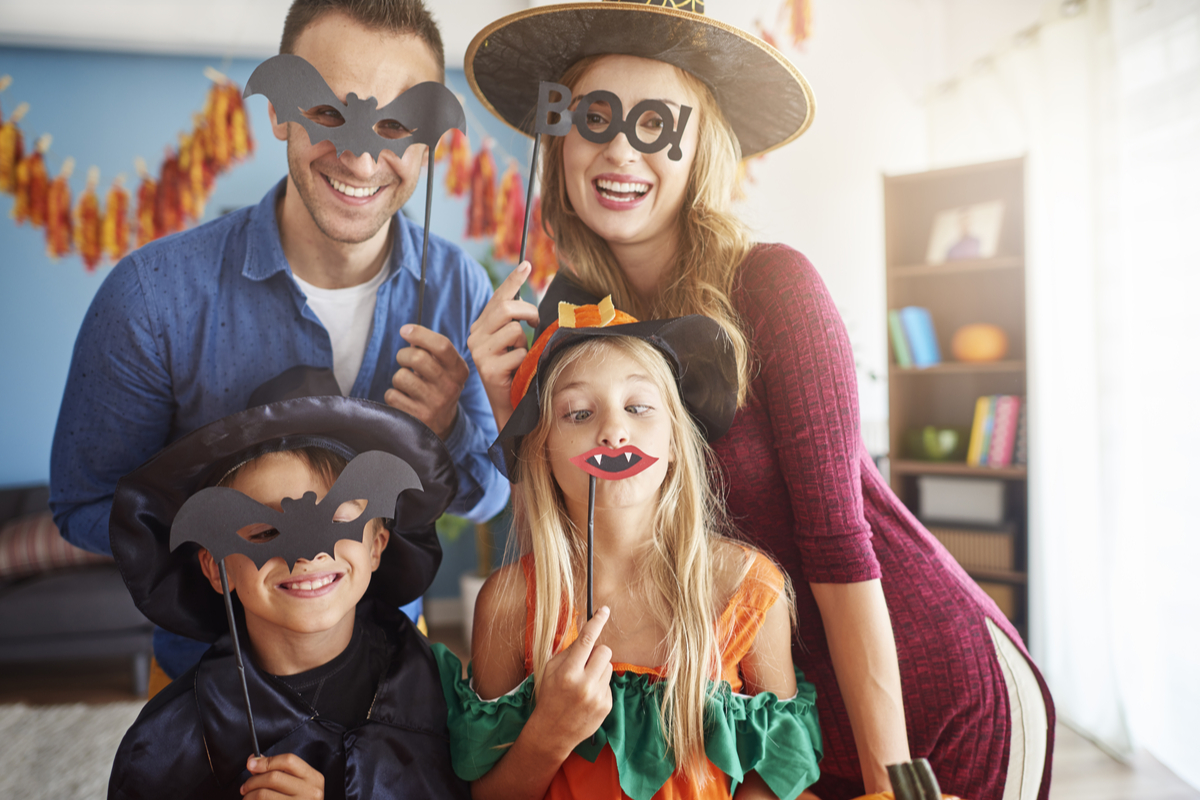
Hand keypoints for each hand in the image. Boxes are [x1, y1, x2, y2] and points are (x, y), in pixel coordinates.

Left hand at [241, 753, 323, 798]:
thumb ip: (280, 770)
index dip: (266, 761)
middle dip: (253, 781)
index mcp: (313, 778)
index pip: (288, 761)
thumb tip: (255, 761)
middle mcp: (309, 791)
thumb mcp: (300, 784)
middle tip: (245, 787)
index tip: (251, 764)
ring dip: (249, 796)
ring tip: (247, 797)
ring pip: (264, 794)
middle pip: (273, 777)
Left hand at [386, 324, 468, 438]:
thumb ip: (430, 349)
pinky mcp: (419, 418)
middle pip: (418, 358)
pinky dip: (393, 394)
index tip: (404, 330)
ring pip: (401, 377)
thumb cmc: (438, 386)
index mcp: (459, 371)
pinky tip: (404, 399)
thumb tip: (409, 333)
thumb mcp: (444, 368)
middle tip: (404, 360)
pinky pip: (392, 395)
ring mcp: (435, 404)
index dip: (420, 334)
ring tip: (407, 384)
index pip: (442, 346)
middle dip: (403, 355)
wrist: (443, 424)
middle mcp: (450, 387)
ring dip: (398, 377)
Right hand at [467, 262, 540, 430]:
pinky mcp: (488, 369)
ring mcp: (479, 353)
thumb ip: (517, 323)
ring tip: (520, 357)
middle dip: (527, 311)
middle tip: (535, 323)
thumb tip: (534, 305)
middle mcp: (475, 337)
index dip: (514, 280)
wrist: (508, 407)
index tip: (527, 264)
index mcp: (481, 327)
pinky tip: (518, 373)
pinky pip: (518, 353)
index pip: (498, 297)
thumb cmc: (516, 373)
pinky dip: (525, 361)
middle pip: (505, 308)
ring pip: (514, 330)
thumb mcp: (515, 344)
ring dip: (525, 343)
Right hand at [526, 606, 613, 757]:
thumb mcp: (550, 671)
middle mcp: (584, 684)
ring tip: (583, 683)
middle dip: (596, 652)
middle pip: (604, 651)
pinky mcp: (606, 706)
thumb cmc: (549, 697)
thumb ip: (568, 652)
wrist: (552, 732)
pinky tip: (587, 697)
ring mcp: (597, 696)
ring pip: (607, 666)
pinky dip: (599, 686)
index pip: (586, 640)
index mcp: (567, 672)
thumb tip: (587, 636)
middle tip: (585, 661)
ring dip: (598, 669)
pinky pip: (608, 684)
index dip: (597, 622)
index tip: (604, 610)